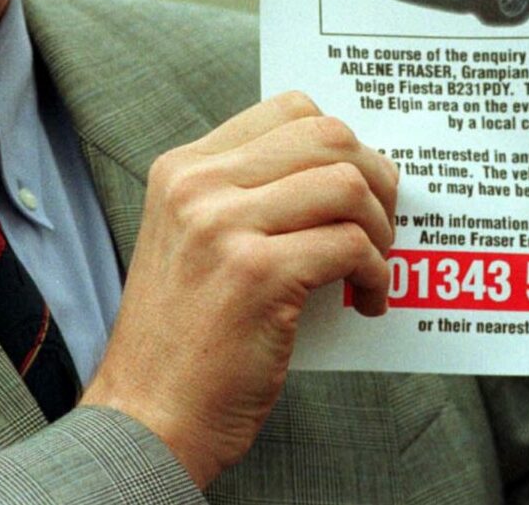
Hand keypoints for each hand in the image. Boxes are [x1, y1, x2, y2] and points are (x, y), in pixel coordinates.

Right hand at [79, 91, 397, 487]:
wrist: (146, 418)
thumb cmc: (186, 338)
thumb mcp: (195, 240)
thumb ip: (250, 196)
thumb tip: (344, 173)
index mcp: (185, 168)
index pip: (289, 111)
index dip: (342, 145)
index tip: (356, 186)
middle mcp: (199, 185)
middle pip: (327, 135)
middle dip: (375, 176)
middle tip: (382, 222)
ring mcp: (225, 226)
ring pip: (347, 185)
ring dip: (380, 228)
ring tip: (374, 265)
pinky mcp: (257, 274)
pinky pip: (351, 246)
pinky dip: (376, 274)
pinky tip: (366, 301)